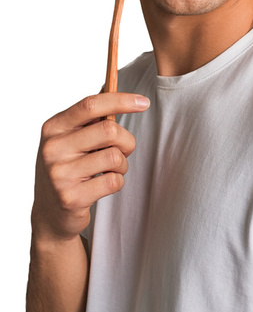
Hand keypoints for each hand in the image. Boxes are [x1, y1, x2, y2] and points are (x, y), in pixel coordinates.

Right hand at [32, 92, 149, 243]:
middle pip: (109, 130)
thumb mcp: (71, 139)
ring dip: (122, 164)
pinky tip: (103, 185)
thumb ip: (92, 120)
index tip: (144, 102)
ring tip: (109, 170)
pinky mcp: (71, 197)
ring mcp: (60, 174)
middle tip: (124, 150)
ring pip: (115, 157)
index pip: (90, 105)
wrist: (50, 213)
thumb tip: (126, 98)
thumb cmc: (69, 168)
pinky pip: (114, 181)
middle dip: (127, 140)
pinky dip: (117, 181)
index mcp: (53, 127)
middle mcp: (53, 148)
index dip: (121, 101)